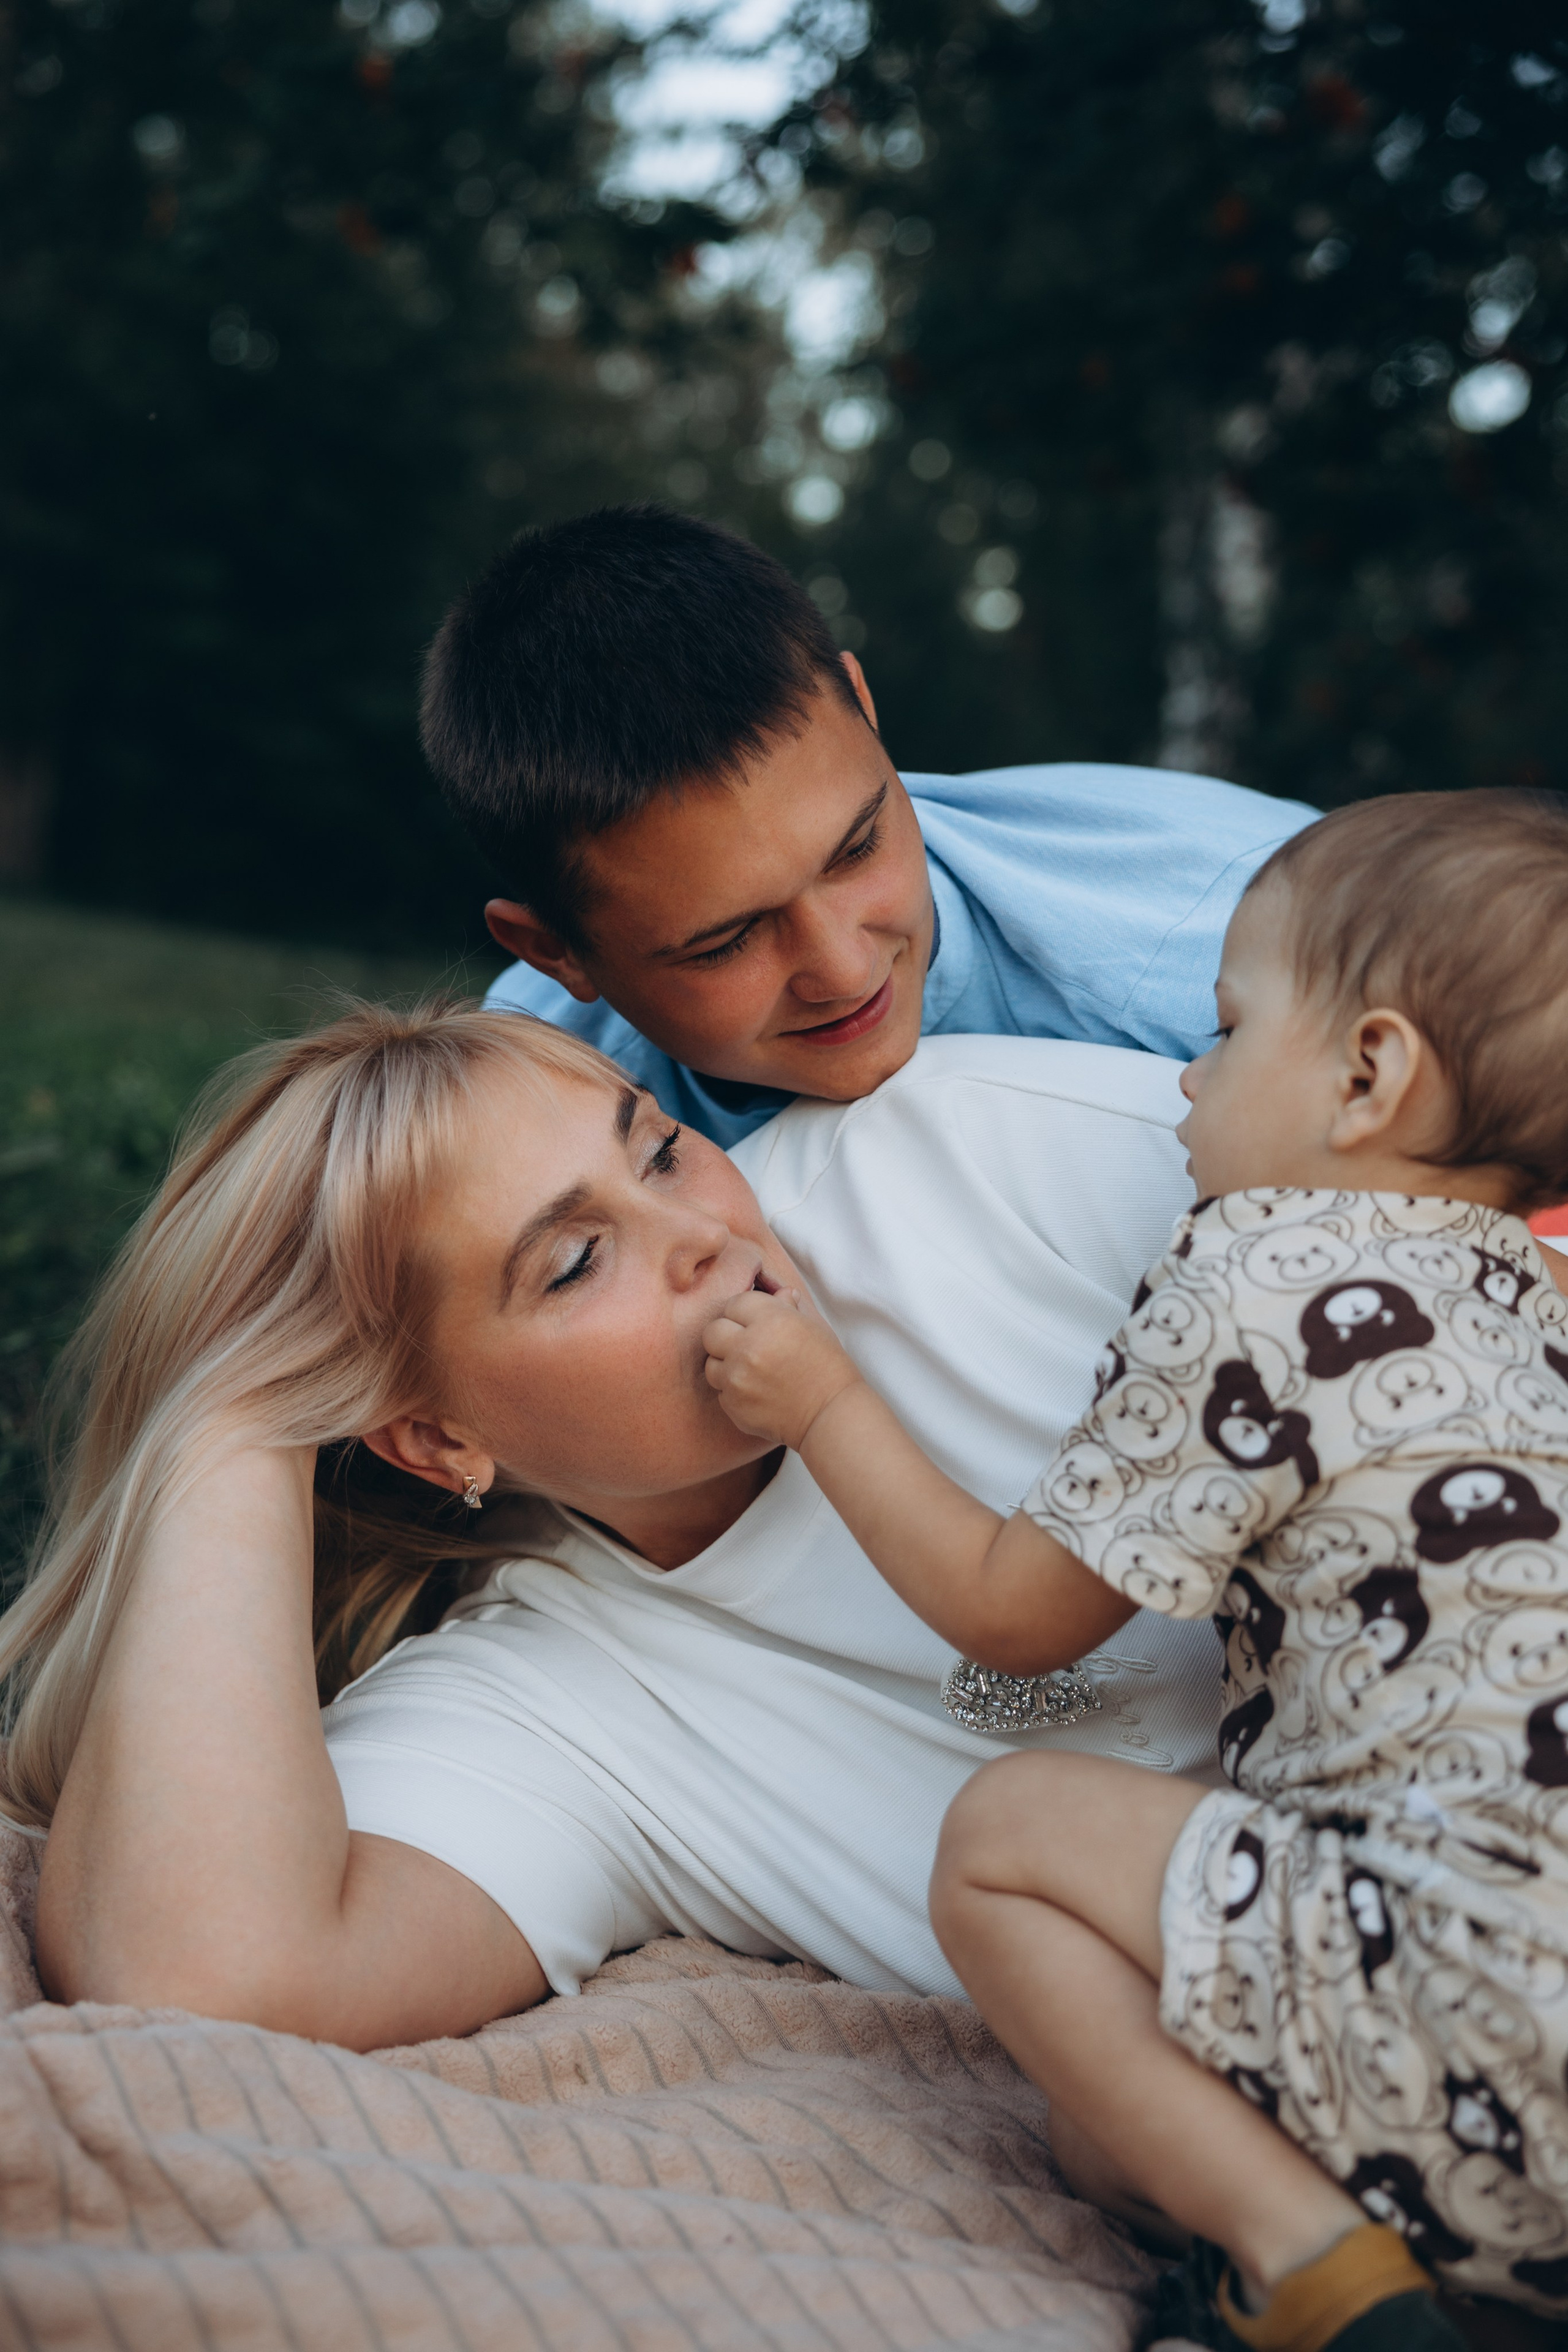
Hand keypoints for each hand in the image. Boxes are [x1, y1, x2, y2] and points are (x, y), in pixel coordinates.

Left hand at [703, 1287, 863, 1449]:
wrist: (831, 1414)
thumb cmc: (828, 1368)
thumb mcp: (813, 1328)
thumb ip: (788, 1307)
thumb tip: (779, 1293)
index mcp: (771, 1321)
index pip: (735, 1303)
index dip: (744, 1312)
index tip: (754, 1322)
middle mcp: (748, 1347)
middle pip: (712, 1331)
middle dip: (726, 1335)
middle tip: (745, 1344)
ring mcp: (737, 1378)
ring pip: (711, 1363)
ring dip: (726, 1364)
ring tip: (751, 1371)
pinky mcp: (733, 1405)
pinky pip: (720, 1391)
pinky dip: (733, 1390)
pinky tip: (756, 1391)